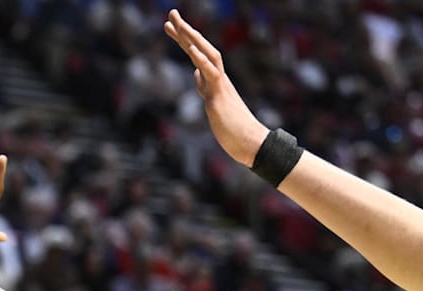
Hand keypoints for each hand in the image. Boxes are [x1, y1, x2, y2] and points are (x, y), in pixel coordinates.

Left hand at [164, 9, 268, 166]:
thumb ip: (206, 88)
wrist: (252, 144)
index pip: (198, 55)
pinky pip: (212, 75)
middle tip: (170, 14)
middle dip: (185, 31)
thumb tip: (196, 75)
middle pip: (201, 49)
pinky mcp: (220, 98)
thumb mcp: (214, 105)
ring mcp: (220, 87)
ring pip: (208, 56)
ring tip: (178, 23)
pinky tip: (192, 48)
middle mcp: (218, 79)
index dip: (185, 40)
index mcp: (215, 81)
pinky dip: (202, 60)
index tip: (171, 26)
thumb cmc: (234, 129)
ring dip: (193, 39)